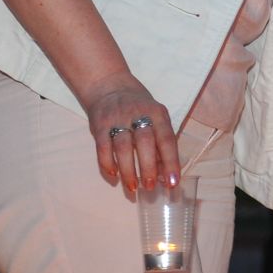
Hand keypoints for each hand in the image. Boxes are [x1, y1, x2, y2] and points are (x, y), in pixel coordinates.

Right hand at [81, 73, 178, 198]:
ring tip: (132, 187)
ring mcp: (117, 119)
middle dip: (149, 168)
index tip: (173, 182)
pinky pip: (102, 147)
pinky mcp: (99, 124)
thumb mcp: (156, 117)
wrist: (109, 85)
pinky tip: (113, 175)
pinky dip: (107, 163)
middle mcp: (138, 114)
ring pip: (123, 147)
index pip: (167, 139)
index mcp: (157, 113)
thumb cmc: (139, 107)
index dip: (171, 162)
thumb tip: (166, 174)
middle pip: (145, 143)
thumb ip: (161, 142)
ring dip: (128, 170)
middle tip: (150, 187)